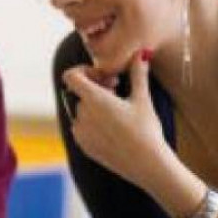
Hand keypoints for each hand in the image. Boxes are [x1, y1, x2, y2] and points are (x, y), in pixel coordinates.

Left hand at [61, 50, 168, 187]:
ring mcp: (80, 132)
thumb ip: (138, 73)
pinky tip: (114, 128)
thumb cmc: (146, 131)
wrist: (147, 165)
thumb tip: (142, 52)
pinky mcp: (83, 146)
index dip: (84, 71)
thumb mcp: (142, 99)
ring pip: (82, 110)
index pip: (70, 76)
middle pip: (80, 93)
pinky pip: (82, 127)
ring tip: (118, 112)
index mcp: (93, 100)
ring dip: (95, 107)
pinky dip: (93, 123)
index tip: (105, 78)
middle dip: (96, 88)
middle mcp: (81, 115)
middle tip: (117, 92)